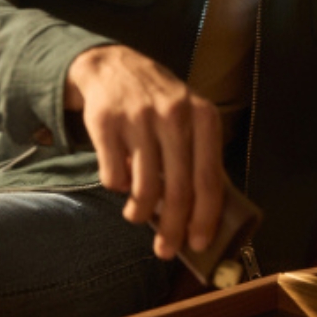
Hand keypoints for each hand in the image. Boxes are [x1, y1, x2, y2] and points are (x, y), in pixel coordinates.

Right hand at [66, 44, 224, 259]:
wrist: (113, 66)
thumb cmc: (159, 101)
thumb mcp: (189, 116)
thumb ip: (199, 155)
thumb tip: (202, 216)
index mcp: (203, 115)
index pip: (209, 179)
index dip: (205, 218)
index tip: (198, 243)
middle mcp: (174, 114)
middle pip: (179, 190)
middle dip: (173, 229)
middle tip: (165, 249)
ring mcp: (139, 117)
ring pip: (144, 188)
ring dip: (139, 213)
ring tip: (136, 215)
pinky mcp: (107, 122)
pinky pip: (114, 176)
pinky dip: (116, 187)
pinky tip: (120, 179)